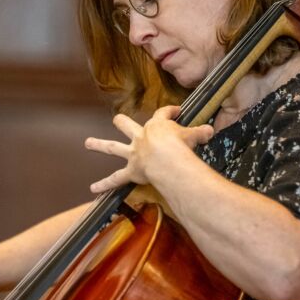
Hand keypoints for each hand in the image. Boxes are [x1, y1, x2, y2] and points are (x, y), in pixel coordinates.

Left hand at [84, 105, 213, 193]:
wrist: (167, 156)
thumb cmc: (180, 144)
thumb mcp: (194, 135)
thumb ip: (201, 133)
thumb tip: (211, 130)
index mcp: (157, 127)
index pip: (162, 114)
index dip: (169, 111)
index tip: (176, 110)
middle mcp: (141, 137)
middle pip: (128, 125)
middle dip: (122, 123)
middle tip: (116, 119)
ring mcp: (134, 153)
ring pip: (113, 148)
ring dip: (99, 145)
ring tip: (88, 143)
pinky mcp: (131, 170)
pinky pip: (115, 178)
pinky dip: (104, 184)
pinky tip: (92, 189)